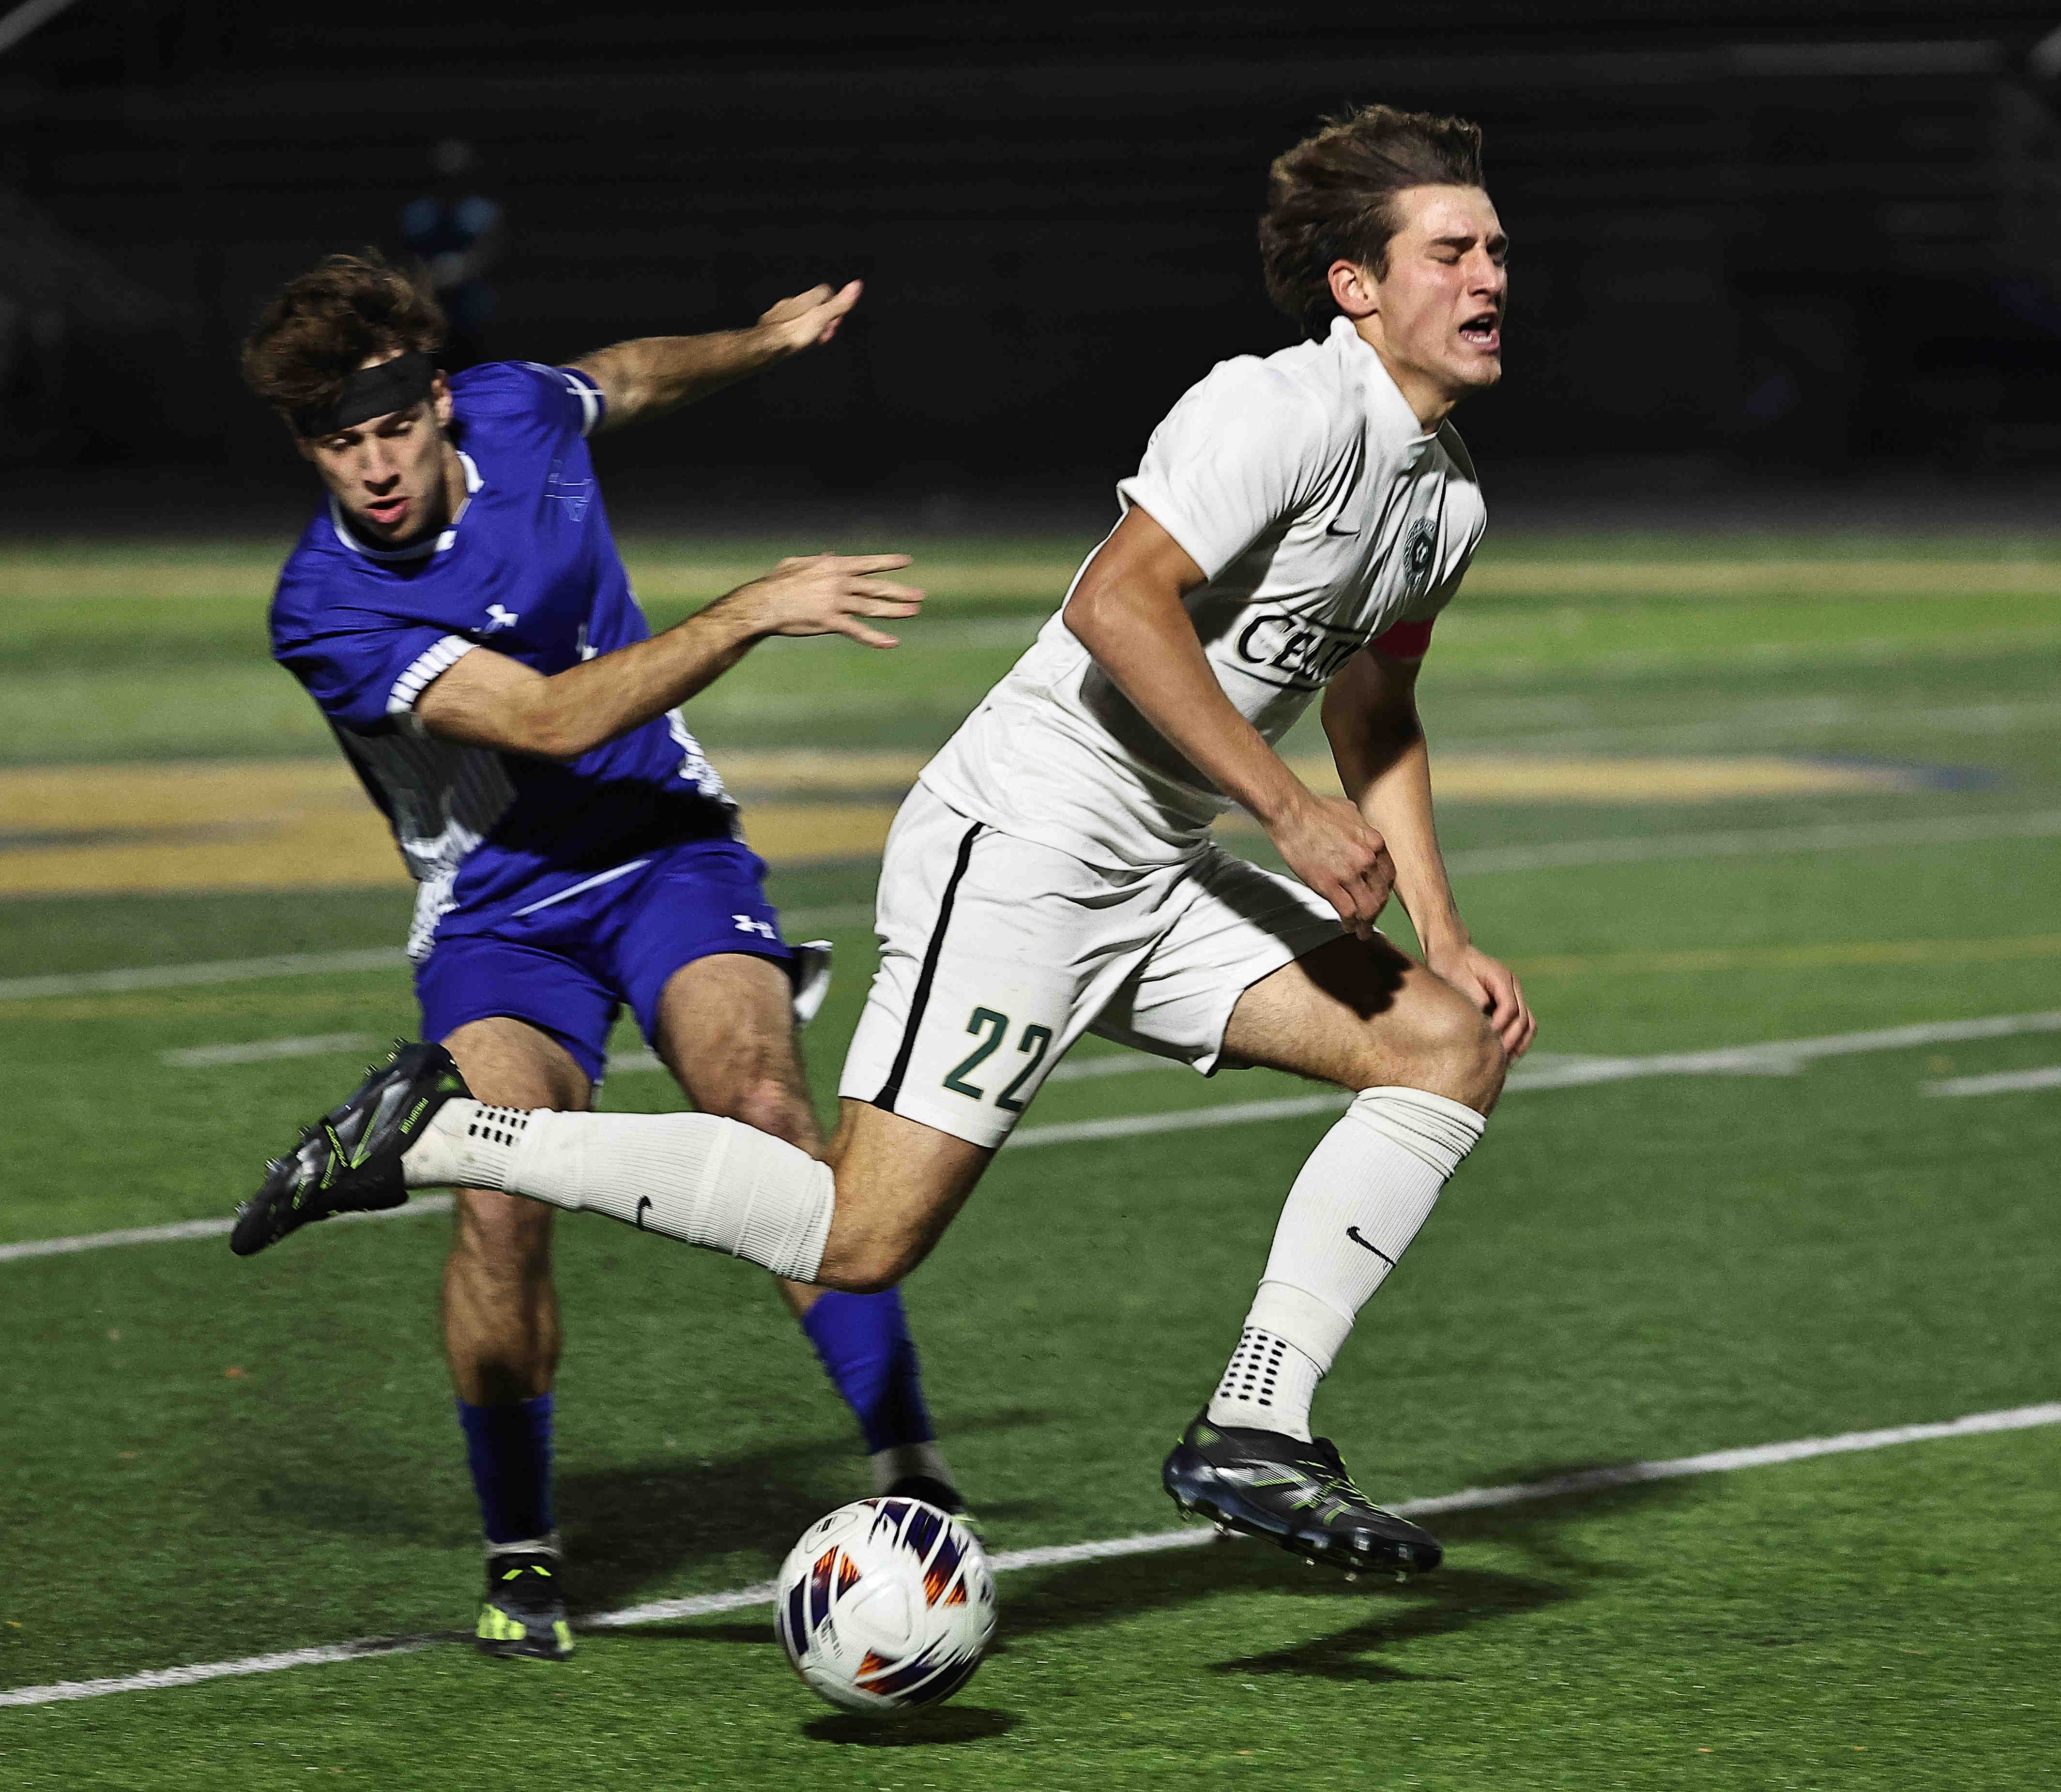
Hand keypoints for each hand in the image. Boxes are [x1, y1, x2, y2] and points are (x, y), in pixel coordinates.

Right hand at [724, 553, 922, 649]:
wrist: (763, 603)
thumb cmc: (777, 583)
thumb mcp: (797, 563)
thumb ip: (817, 559)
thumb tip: (830, 553)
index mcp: (833, 566)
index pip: (868, 563)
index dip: (888, 562)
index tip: (907, 561)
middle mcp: (839, 582)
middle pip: (876, 586)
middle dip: (900, 591)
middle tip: (920, 595)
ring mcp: (836, 602)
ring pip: (872, 606)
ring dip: (895, 610)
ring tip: (914, 612)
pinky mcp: (830, 621)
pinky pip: (857, 631)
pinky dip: (875, 637)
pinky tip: (892, 642)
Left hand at [757, 280, 861, 353]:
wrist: (767, 345)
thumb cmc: (793, 333)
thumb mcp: (822, 317)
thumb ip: (839, 304)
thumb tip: (856, 285)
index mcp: (808, 298)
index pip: (826, 291)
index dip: (834, 303)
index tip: (836, 318)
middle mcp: (794, 301)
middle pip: (814, 304)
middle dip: (823, 317)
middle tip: (826, 331)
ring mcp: (782, 312)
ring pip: (801, 314)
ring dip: (810, 324)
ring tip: (813, 338)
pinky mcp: (773, 324)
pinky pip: (788, 324)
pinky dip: (796, 331)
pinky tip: (797, 341)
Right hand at [1266, 793, 1394, 940]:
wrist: (1291, 812)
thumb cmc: (1315, 808)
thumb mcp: (1351, 812)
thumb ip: (1362, 828)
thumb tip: (1362, 834)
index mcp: (1375, 842)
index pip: (1388, 876)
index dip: (1383, 892)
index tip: (1377, 899)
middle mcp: (1367, 859)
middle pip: (1380, 895)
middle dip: (1377, 911)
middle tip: (1370, 920)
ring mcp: (1348, 872)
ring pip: (1368, 908)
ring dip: (1366, 923)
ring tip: (1361, 931)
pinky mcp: (1328, 884)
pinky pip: (1347, 912)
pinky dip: (1349, 923)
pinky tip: (1346, 926)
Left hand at [1425, 940, 1535, 1058]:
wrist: (1452, 952)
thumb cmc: (1451, 965)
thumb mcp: (1458, 978)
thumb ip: (1474, 997)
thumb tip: (1487, 1017)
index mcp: (1502, 977)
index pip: (1510, 1007)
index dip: (1501, 1025)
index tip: (1488, 1038)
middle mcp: (1513, 985)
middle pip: (1524, 1018)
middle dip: (1512, 1039)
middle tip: (1497, 1058)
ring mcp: (1514, 994)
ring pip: (1528, 1023)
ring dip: (1519, 1043)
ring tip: (1506, 1062)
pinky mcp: (1509, 1003)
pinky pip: (1522, 1023)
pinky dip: (1518, 1039)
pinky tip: (1506, 1054)